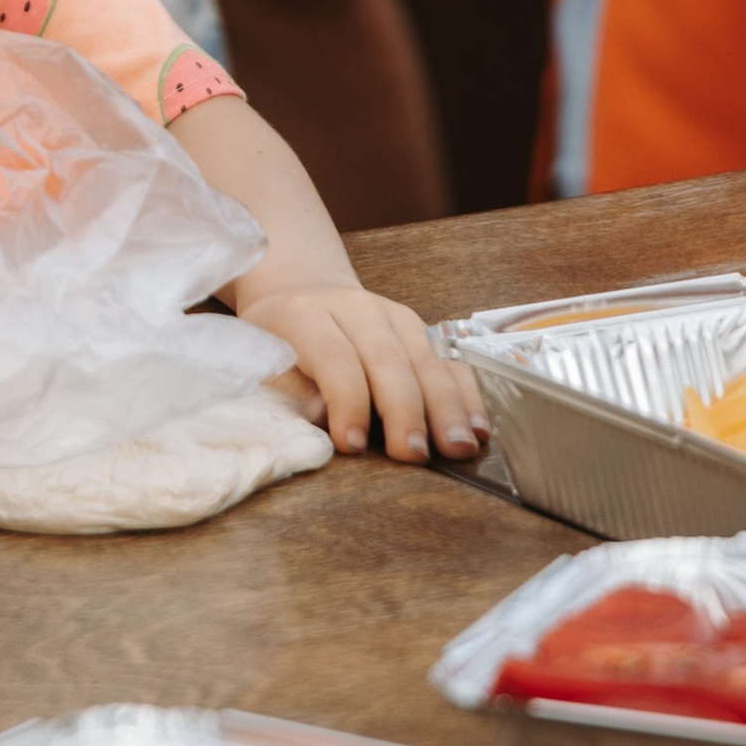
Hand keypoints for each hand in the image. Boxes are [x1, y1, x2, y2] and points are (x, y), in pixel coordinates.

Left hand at [238, 284, 488, 464]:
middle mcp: (356, 308)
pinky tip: (479, 427)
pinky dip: (468, 395)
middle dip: (404, 411)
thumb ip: (290, 388)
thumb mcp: (266, 360)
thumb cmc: (280, 340)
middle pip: (387, 360)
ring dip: (446, 407)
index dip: (346, 403)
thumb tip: (323, 418)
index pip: (334, 358)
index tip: (353, 447)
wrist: (303, 290)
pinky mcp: (421, 329)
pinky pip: (451, 362)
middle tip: (415, 455)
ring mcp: (394, 315)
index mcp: (306, 315)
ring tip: (459, 447)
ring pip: (426, 360)